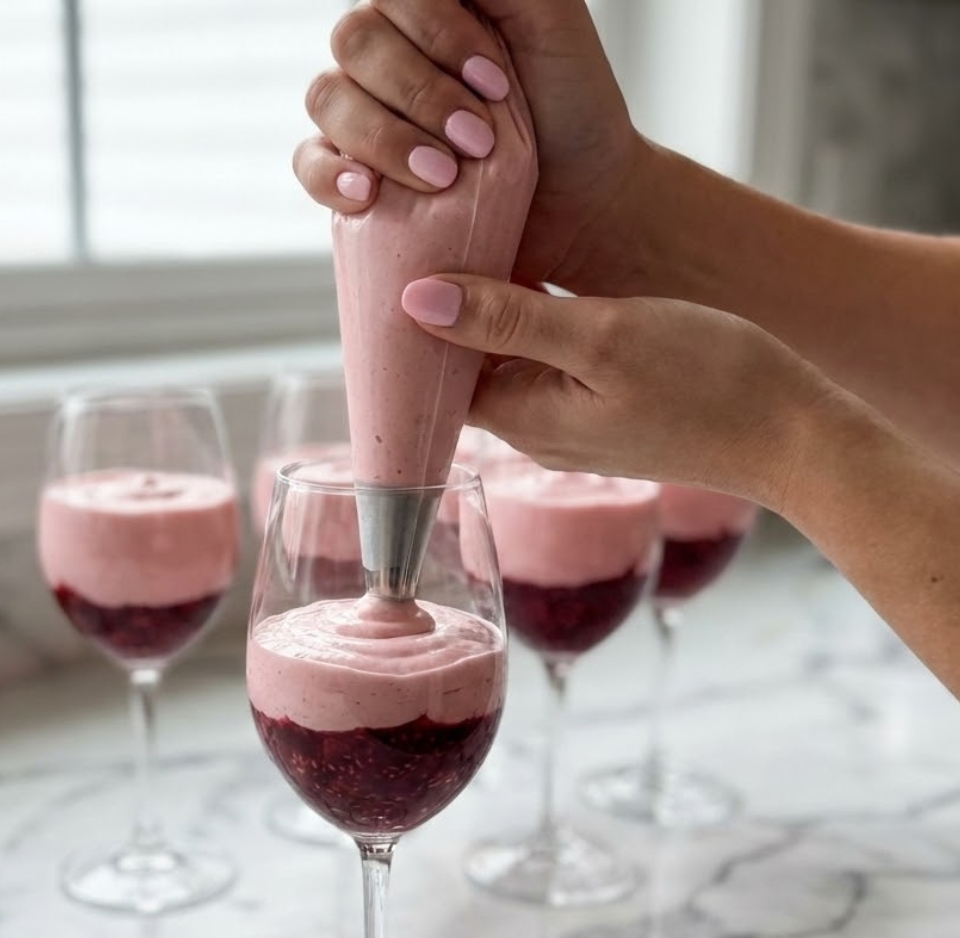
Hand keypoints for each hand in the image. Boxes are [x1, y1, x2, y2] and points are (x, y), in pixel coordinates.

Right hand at [293, 0, 641, 284]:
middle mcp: (388, 54)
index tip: (494, 82)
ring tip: (442, 177)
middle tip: (476, 140)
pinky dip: (330, 176)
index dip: (437, 34)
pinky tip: (367, 194)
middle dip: (418, 94)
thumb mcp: (553, 21)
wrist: (578, 200)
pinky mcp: (356, 175)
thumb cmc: (571, 110)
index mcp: (429, 9)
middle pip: (355, 43)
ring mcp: (365, 113)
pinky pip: (309, 163)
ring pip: (328, 99)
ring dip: (383, 138)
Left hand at [400, 274, 838, 509]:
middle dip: (449, 316)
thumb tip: (415, 301)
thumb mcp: (600, 337)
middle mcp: (538, 432)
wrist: (795, 435)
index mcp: (523, 419)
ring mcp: (574, 425)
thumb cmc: (707, 383)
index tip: (403, 261)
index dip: (415, 324)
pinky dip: (534, 328)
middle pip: (469, 370)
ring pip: (510, 365)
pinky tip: (539, 285)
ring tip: (478, 249)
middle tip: (434, 239)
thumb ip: (507, 320)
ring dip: (493, 318)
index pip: (436, 377)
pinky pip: (550, 368)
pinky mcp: (608, 412)